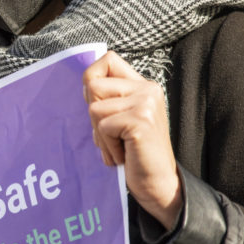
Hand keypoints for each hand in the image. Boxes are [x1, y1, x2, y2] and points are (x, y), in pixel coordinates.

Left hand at [84, 51, 182, 228]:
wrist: (158, 184)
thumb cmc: (134, 154)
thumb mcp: (119, 120)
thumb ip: (107, 99)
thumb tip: (84, 83)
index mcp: (142, 86)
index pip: (107, 59)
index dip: (92, 78)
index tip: (97, 104)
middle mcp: (148, 89)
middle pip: (93, 86)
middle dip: (93, 116)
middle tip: (113, 136)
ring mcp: (146, 103)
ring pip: (94, 109)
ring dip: (100, 136)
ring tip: (120, 147)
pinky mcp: (141, 121)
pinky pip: (102, 127)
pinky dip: (108, 146)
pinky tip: (125, 155)